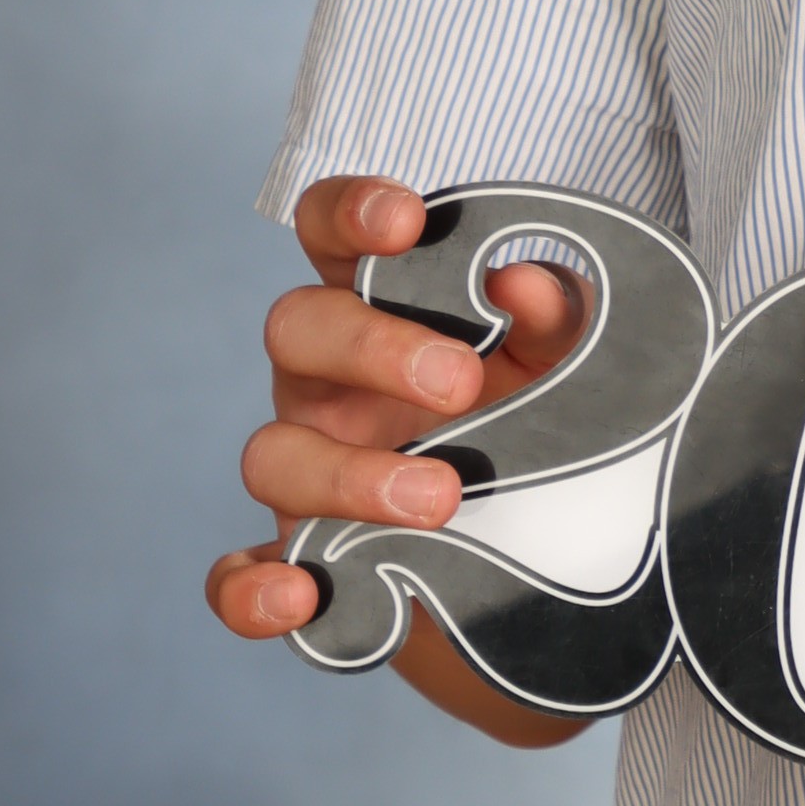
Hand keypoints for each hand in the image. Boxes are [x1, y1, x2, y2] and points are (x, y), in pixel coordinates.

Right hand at [204, 176, 587, 643]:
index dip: (349, 213)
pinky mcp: (303, 562)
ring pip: (272, 453)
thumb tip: (523, 286)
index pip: (331, 234)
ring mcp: (305, 472)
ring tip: (441, 497)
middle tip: (461, 383)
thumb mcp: (565, 366)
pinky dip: (250, 588)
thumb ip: (554, 320)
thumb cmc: (541, 425)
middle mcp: (327, 381)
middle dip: (371, 346)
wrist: (551, 558)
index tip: (403, 223)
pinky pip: (239, 577)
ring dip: (348, 474)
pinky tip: (299, 592)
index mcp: (382, 308)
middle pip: (295, 328)